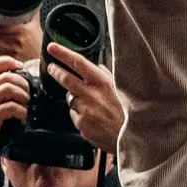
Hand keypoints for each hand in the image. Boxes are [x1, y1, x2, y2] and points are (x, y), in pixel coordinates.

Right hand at [0, 58, 30, 172]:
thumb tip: (20, 89)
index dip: (8, 61)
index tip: (20, 67)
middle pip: (6, 75)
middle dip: (22, 83)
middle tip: (28, 95)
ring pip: (9, 88)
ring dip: (23, 96)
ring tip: (26, 106)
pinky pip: (11, 106)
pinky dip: (22, 111)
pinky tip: (23, 119)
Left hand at [45, 43, 122, 159]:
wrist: (135, 138)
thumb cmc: (130, 111)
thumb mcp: (122, 88)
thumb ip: (107, 76)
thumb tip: (96, 66)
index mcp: (102, 82)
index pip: (78, 63)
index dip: (62, 53)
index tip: (52, 48)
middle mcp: (92, 95)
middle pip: (66, 79)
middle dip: (56, 71)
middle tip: (51, 67)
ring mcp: (86, 111)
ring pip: (70, 99)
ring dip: (75, 99)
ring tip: (91, 106)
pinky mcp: (82, 126)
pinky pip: (75, 116)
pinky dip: (80, 115)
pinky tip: (94, 120)